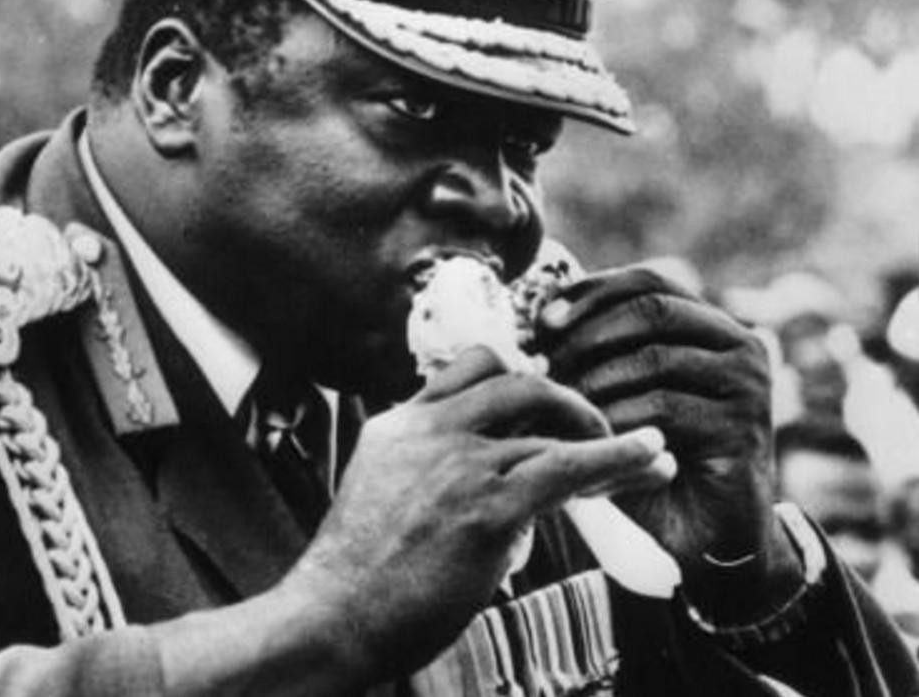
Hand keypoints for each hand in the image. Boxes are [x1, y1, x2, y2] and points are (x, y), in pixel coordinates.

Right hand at [280, 348, 669, 681]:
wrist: (333, 617)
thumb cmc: (358, 577)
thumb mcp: (382, 495)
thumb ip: (430, 472)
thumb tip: (501, 488)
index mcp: (398, 425)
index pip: (467, 370)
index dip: (514, 377)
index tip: (543, 400)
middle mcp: (429, 431)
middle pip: (514, 381)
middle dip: (564, 401)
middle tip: (592, 430)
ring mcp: (459, 465)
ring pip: (550, 425)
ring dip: (603, 435)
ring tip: (643, 454)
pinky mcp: (489, 508)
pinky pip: (568, 469)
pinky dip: (619, 459)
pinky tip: (653, 459)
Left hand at [537, 266, 801, 618]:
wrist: (699, 536)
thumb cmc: (646, 458)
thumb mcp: (616, 396)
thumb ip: (592, 353)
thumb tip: (530, 321)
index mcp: (708, 326)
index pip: (646, 283)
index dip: (591, 294)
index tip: (541, 321)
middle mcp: (738, 345)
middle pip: (652, 309)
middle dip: (586, 335)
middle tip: (541, 367)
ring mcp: (748, 384)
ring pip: (654, 359)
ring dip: (594, 382)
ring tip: (557, 407)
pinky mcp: (743, 426)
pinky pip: (664, 408)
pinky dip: (616, 420)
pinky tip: (588, 439)